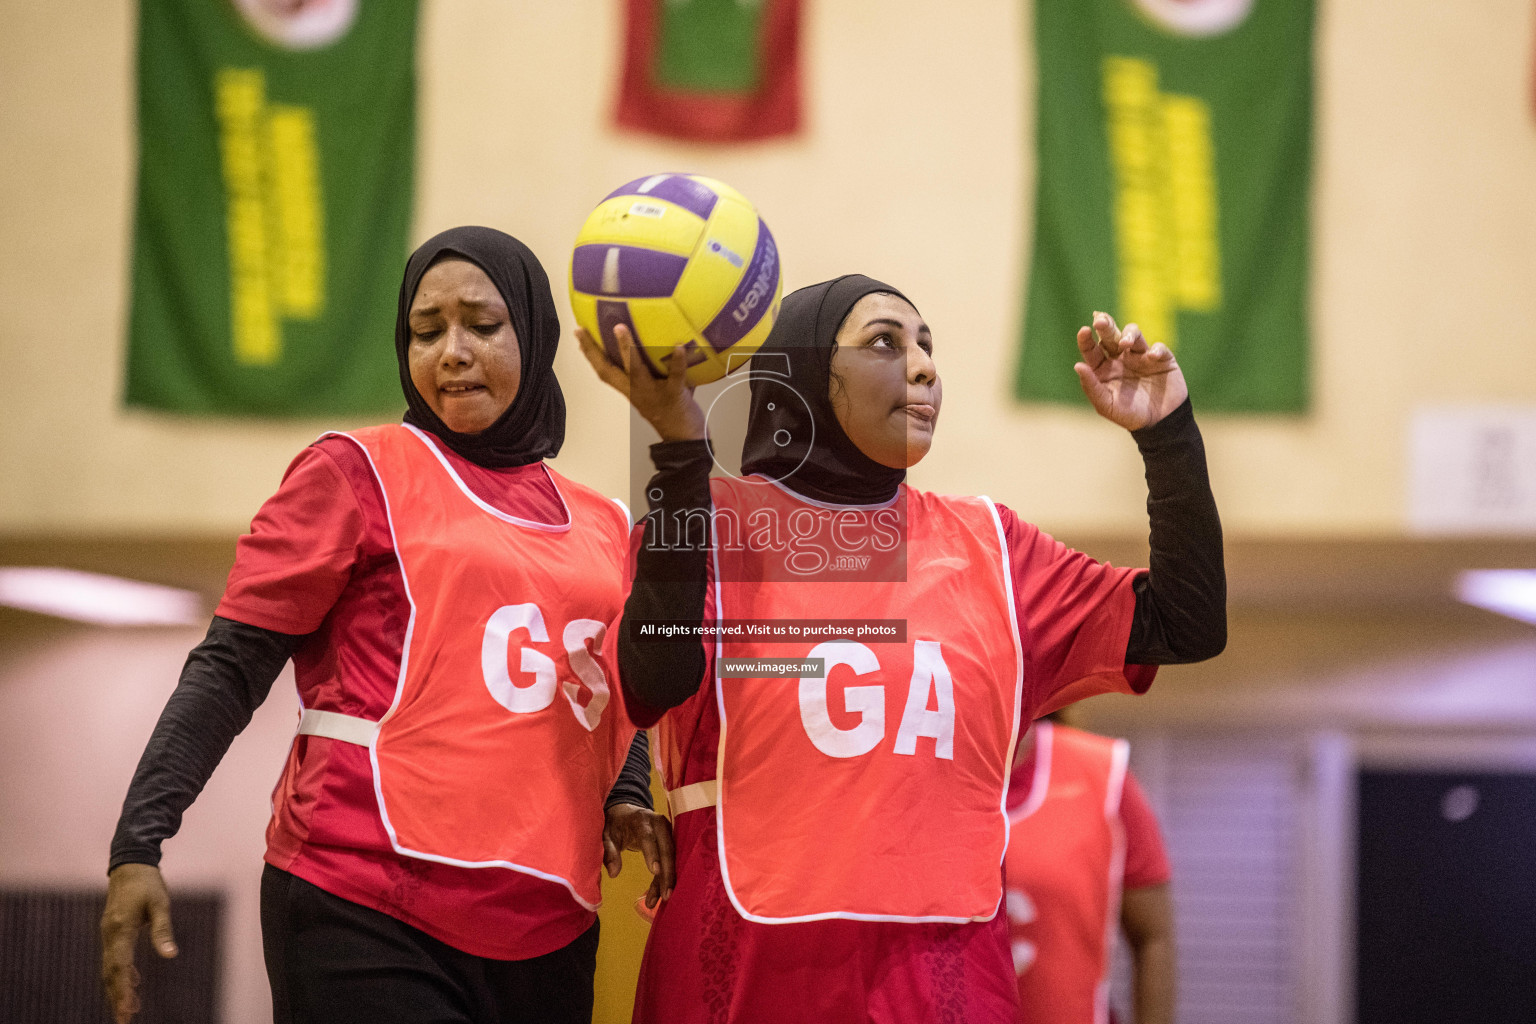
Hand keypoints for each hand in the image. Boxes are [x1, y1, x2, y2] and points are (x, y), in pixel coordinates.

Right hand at [100, 864, 177, 1023]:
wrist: (130, 864)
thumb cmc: (148, 883)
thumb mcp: (161, 904)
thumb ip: (163, 930)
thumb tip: (170, 955)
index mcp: (120, 929)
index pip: (119, 967)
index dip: (122, 990)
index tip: (127, 1009)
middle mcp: (110, 935)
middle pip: (111, 973)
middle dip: (117, 997)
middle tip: (125, 1020)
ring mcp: (109, 934)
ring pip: (110, 968)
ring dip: (118, 989)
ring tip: (129, 1010)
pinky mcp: (113, 932)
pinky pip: (114, 958)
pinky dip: (121, 974)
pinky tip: (133, 984)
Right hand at [576, 325, 705, 441]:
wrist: (684, 438)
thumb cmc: (669, 411)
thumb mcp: (651, 392)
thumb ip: (647, 370)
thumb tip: (653, 341)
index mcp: (629, 390)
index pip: (603, 371)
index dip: (589, 353)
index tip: (579, 333)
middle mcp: (636, 391)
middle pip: (609, 371)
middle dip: (594, 351)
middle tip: (584, 330)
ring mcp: (653, 394)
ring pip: (635, 370)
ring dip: (627, 349)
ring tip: (621, 328)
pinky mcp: (674, 395)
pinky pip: (675, 377)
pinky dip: (677, 362)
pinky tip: (678, 346)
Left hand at [602, 802, 676, 909]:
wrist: (627, 811)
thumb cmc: (616, 824)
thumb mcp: (607, 835)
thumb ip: (609, 851)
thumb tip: (613, 873)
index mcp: (642, 821)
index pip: (648, 837)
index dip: (653, 854)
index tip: (655, 872)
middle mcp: (660, 825)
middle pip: (667, 850)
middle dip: (667, 874)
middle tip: (666, 895)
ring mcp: (668, 832)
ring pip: (672, 858)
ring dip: (668, 879)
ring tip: (663, 900)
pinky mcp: (671, 841)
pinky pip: (671, 860)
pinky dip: (667, 877)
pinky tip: (662, 894)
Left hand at [1074, 313, 1187, 430]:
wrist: (1159, 424)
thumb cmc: (1129, 415)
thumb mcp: (1106, 405)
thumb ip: (1091, 386)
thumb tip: (1077, 365)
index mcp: (1103, 367)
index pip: (1092, 349)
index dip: (1086, 339)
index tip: (1084, 331)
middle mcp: (1120, 358)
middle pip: (1111, 335)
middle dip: (1105, 325)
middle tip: (1100, 321)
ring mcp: (1141, 356)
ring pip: (1134, 334)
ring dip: (1129, 334)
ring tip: (1126, 343)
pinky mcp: (1162, 359)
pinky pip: (1159, 348)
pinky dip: (1156, 350)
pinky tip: (1152, 356)